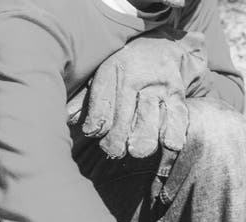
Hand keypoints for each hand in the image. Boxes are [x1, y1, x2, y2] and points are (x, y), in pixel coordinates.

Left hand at [81, 30, 206, 158]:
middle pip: (122, 124)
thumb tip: (67, 118)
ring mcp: (159, 89)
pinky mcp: (178, 98)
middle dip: (116, 144)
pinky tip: (163, 152)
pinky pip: (176, 127)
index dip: (95, 127)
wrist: (161, 45)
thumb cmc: (125, 67)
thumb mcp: (102, 74)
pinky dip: (170, 144)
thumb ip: (85, 98)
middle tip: (114, 150)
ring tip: (134, 150)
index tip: (93, 132)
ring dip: (140, 146)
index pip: (100, 110)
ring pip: (148, 129)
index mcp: (113, 72)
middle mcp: (137, 80)